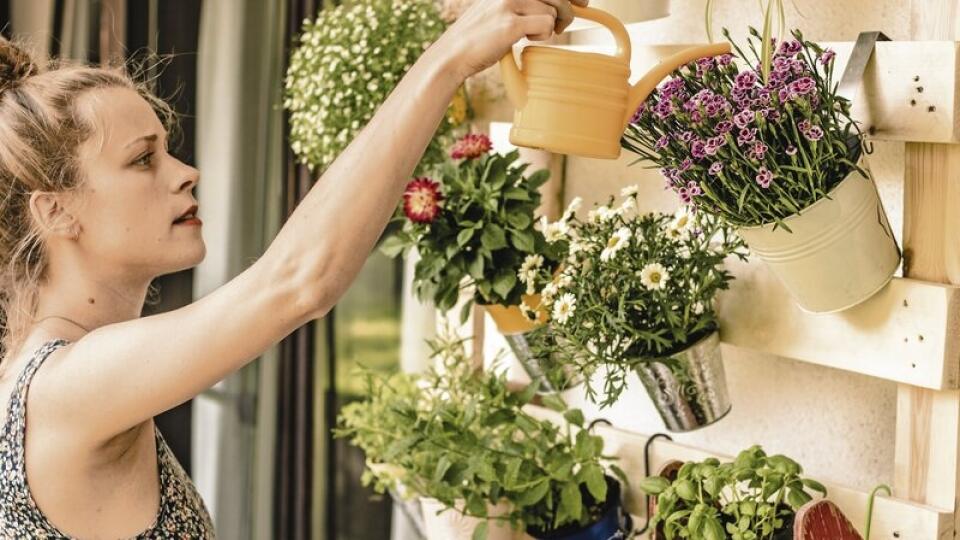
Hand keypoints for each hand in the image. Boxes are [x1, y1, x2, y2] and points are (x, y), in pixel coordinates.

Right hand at [438, 0, 589, 80]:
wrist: (453, 54)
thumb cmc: (477, 36)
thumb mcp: (496, 9)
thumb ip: (519, 4)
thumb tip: (551, 7)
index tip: (583, 1)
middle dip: (566, 10)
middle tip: (561, 26)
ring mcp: (509, 3)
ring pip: (552, 11)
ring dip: (550, 27)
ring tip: (533, 35)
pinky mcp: (510, 24)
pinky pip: (545, 26)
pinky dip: (543, 36)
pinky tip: (528, 40)